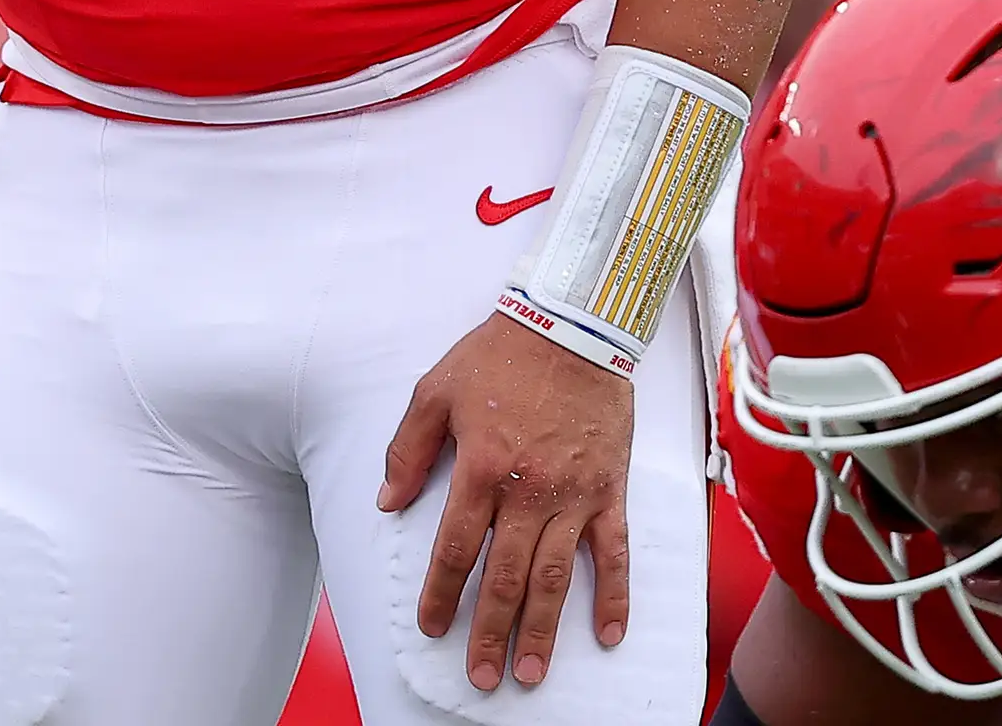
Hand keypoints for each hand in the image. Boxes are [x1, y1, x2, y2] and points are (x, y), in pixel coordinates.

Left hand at [382, 308, 634, 691]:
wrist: (573, 323)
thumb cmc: (500, 354)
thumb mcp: (435, 390)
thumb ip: (408, 450)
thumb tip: (388, 502)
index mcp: (480, 468)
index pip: (456, 549)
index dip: (442, 594)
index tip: (432, 628)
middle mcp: (527, 491)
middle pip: (505, 578)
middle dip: (489, 632)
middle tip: (481, 677)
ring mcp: (574, 496)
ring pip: (555, 578)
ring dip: (543, 632)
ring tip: (531, 674)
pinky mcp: (609, 491)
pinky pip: (613, 554)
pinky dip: (613, 597)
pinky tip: (608, 635)